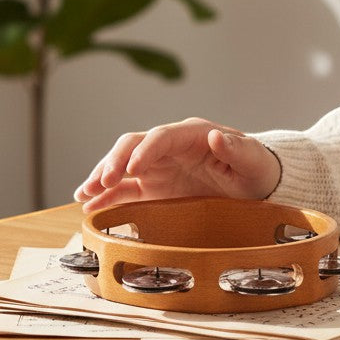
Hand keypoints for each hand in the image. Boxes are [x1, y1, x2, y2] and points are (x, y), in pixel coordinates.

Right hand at [73, 117, 281, 211]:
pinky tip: (90, 205)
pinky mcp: (154, 187)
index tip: (132, 169)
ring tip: (83, 193)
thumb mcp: (253, 160)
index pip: (160, 136)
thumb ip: (237, 149)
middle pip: (132, 146)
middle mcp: (168, 147)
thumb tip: (217, 136)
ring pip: (122, 166)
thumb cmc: (256, 168)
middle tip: (100, 183)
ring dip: (101, 177)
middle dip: (114, 163)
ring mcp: (158, 167)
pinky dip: (106, 196)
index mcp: (190, 134)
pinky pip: (125, 189)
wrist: (255, 185)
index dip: (144, 151)